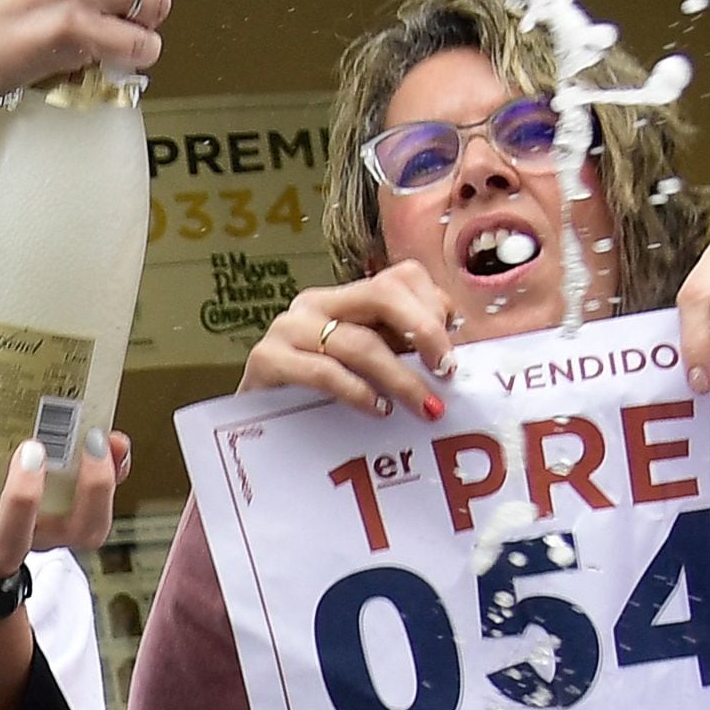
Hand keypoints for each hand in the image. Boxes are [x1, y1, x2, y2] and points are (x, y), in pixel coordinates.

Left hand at [0, 393, 130, 580]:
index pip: (84, 530)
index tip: (96, 443)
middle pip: (10, 542)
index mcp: (42, 533)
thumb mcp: (55, 495)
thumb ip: (90, 468)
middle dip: (22, 498)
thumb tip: (116, 439)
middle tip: (32, 447)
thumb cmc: (8, 503)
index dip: (96, 492)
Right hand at [239, 261, 456, 418]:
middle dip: (424, 331)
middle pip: (383, 293)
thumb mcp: (366, 367)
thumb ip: (399, 353)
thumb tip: (453, 360)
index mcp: (344, 298)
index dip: (434, 308)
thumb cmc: (318, 398)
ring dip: (401, 378)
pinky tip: (378, 410)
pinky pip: (324, 371)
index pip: (400, 277)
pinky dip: (358, 391)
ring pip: (359, 342)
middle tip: (446, 372)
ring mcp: (288, 328)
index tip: (449, 353)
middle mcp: (316, 303)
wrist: (255, 431)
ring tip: (424, 408)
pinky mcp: (267, 359)